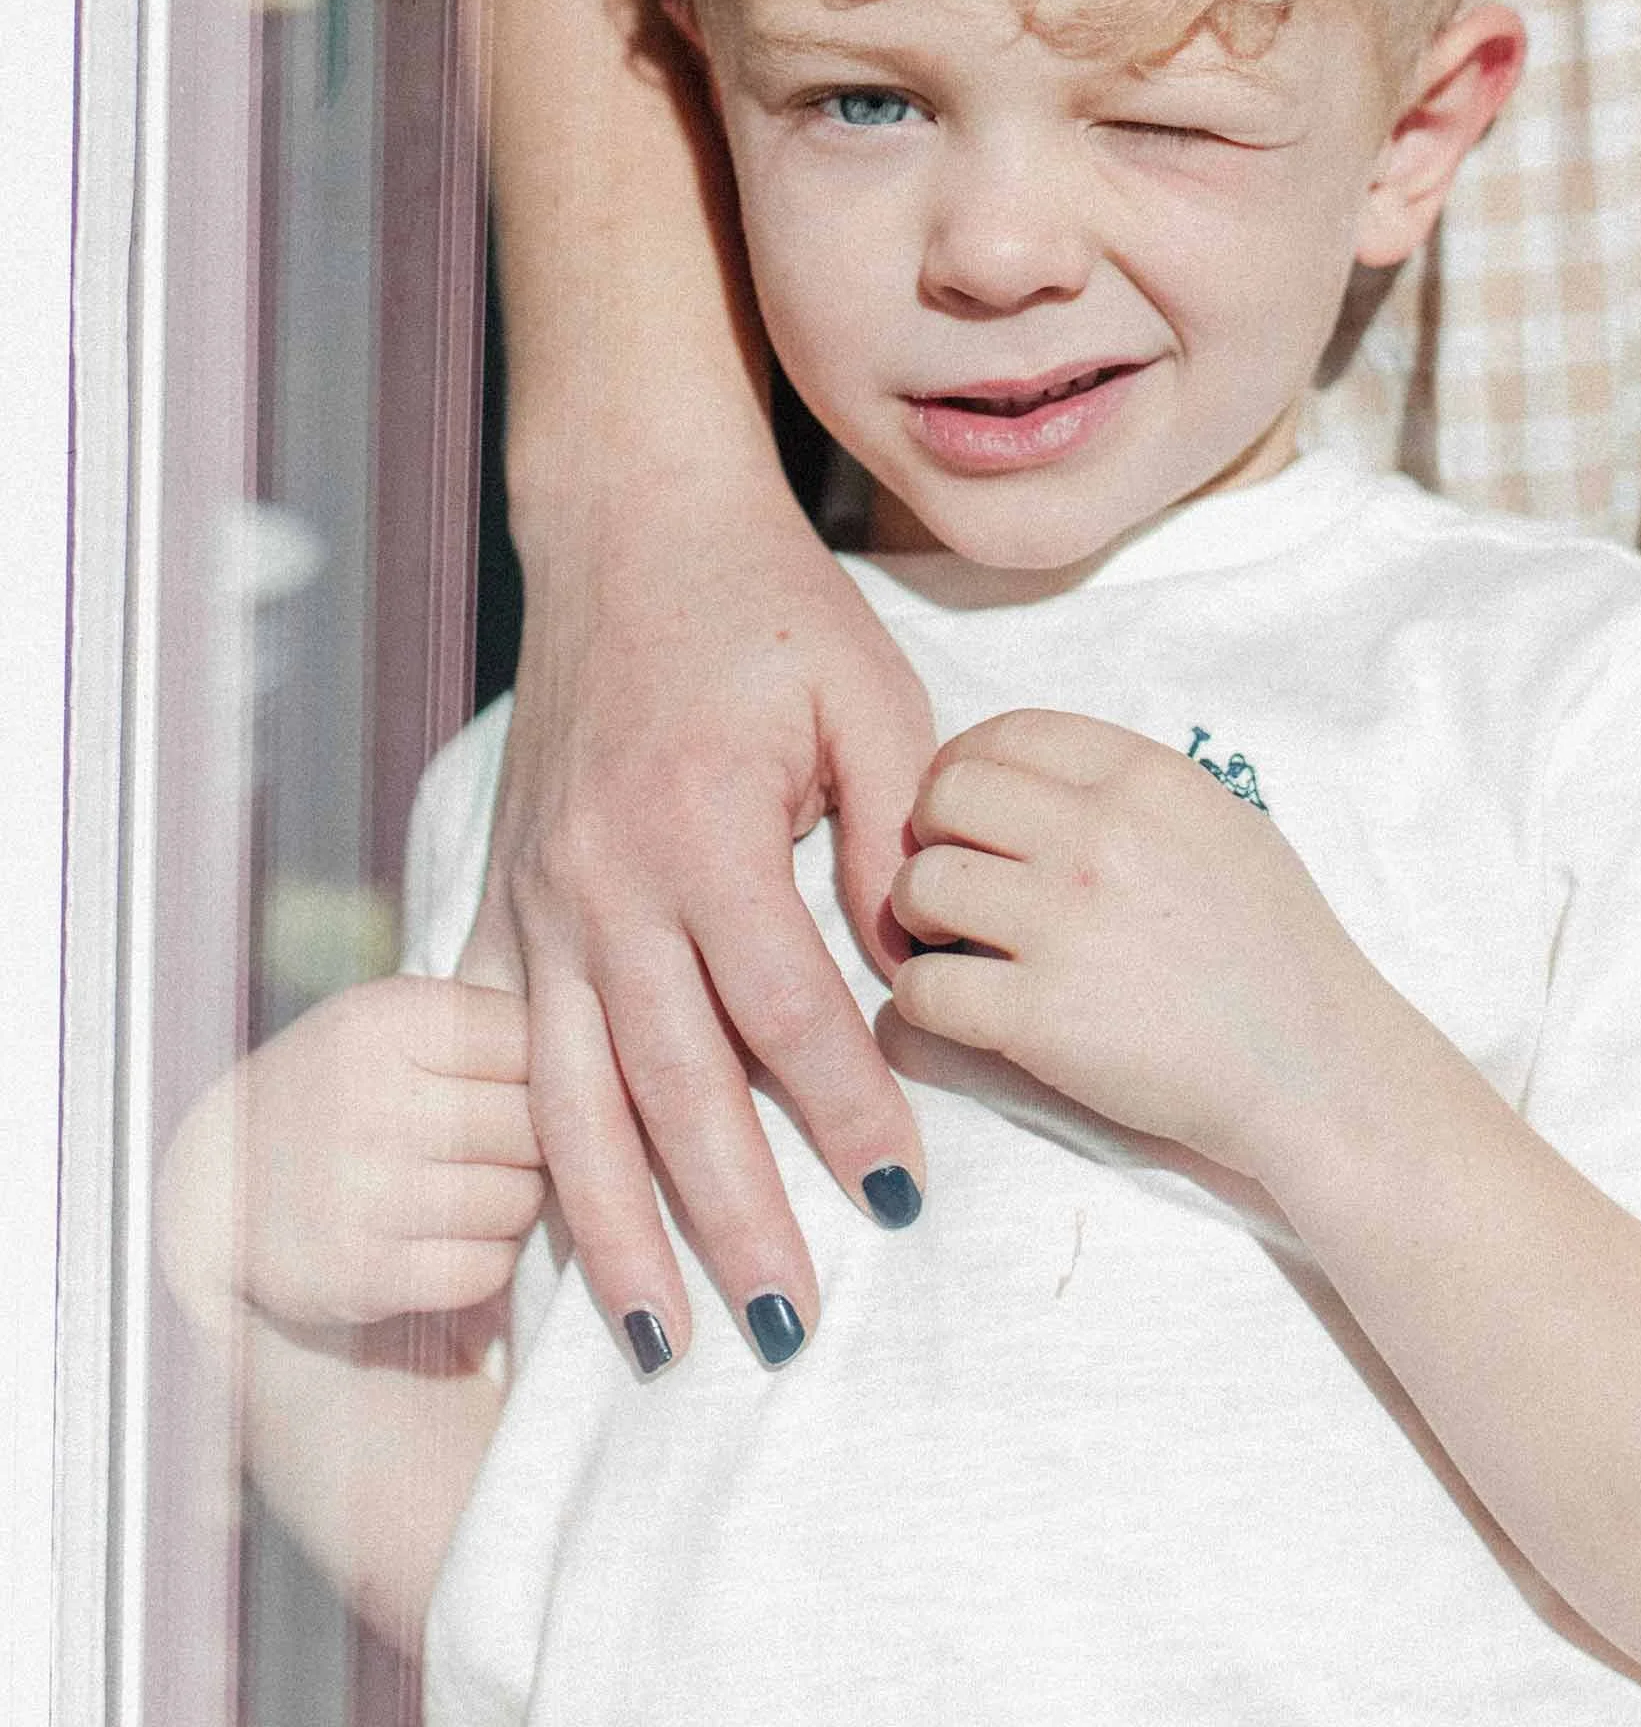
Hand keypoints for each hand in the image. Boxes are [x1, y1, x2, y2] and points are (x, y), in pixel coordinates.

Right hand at [157, 977, 541, 1337]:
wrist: (216, 1185)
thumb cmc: (337, 1087)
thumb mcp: (388, 1020)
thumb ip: (484, 1020)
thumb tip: (610, 1056)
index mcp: (388, 1020)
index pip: (533, 1039)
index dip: (544, 1065)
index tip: (521, 1080)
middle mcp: (374, 1100)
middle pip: (536, 1124)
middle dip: (537, 1139)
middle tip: (506, 1143)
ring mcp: (366, 1192)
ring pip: (520, 1200)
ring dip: (516, 1201)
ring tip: (476, 1186)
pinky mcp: (363, 1275)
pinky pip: (485, 1269)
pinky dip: (487, 1258)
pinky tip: (454, 1236)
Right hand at [462, 482, 935, 1365]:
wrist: (631, 522)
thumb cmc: (767, 606)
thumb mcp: (869, 694)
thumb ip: (899, 834)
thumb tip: (920, 979)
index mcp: (704, 826)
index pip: (787, 1011)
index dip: (849, 1114)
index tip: (906, 1199)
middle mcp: (605, 880)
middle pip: (670, 1088)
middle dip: (731, 1221)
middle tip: (785, 1327)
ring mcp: (540, 894)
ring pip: (568, 1096)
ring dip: (612, 1226)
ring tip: (663, 1332)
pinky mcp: (506, 894)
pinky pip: (506, 1048)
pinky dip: (529, 1147)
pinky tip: (546, 1234)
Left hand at [888, 707, 1365, 1177]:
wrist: (1317, 1070)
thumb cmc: (1277, 949)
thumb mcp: (1222, 823)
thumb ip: (1130, 789)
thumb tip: (1036, 777)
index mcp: (1145, 779)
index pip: (1008, 732)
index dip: (965, 767)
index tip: (964, 810)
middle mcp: (1099, 836)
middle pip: (947, 796)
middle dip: (932, 834)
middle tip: (954, 880)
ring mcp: (1065, 925)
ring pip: (920, 884)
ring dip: (919, 917)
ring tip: (952, 944)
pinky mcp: (1040, 1018)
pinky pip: (924, 989)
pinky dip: (924, 1002)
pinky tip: (962, 1007)